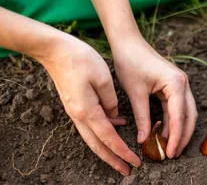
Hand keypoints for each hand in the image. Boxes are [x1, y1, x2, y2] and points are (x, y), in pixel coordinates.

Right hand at [40, 34, 140, 175]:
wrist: (55, 50)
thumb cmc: (80, 59)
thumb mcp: (103, 78)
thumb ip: (111, 101)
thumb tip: (115, 116)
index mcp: (88, 111)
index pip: (109, 138)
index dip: (123, 152)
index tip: (135, 162)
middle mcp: (79, 116)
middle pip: (98, 145)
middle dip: (113, 160)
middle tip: (127, 171)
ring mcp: (75, 111)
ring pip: (93, 137)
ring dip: (108, 149)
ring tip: (122, 156)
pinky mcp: (75, 105)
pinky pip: (90, 124)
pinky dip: (103, 131)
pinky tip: (117, 125)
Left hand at [112, 35, 197, 157]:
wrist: (128, 42)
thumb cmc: (130, 63)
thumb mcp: (135, 93)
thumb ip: (142, 118)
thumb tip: (145, 140)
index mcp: (176, 83)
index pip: (179, 116)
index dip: (176, 137)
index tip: (171, 153)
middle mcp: (183, 84)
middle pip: (189, 116)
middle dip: (183, 136)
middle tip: (174, 154)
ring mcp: (180, 84)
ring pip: (186, 113)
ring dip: (179, 130)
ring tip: (170, 147)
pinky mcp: (173, 86)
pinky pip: (176, 107)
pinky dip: (172, 121)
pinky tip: (165, 133)